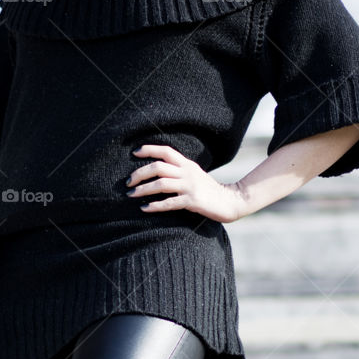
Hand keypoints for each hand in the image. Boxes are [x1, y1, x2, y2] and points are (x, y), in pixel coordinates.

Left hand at [126, 144, 245, 223]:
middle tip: (128, 182)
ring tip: (131, 194)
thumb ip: (179, 170)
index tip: (134, 153)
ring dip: (143, 189)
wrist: (231, 201)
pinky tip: (144, 208)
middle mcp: (187, 172)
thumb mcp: (194, 174)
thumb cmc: (209, 190)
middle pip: (158, 167)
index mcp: (187, 164)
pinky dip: (155, 206)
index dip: (149, 149)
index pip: (165, 151)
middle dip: (139, 173)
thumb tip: (158, 171)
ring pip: (161, 184)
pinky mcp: (192, 201)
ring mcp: (190, 186)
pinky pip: (169, 203)